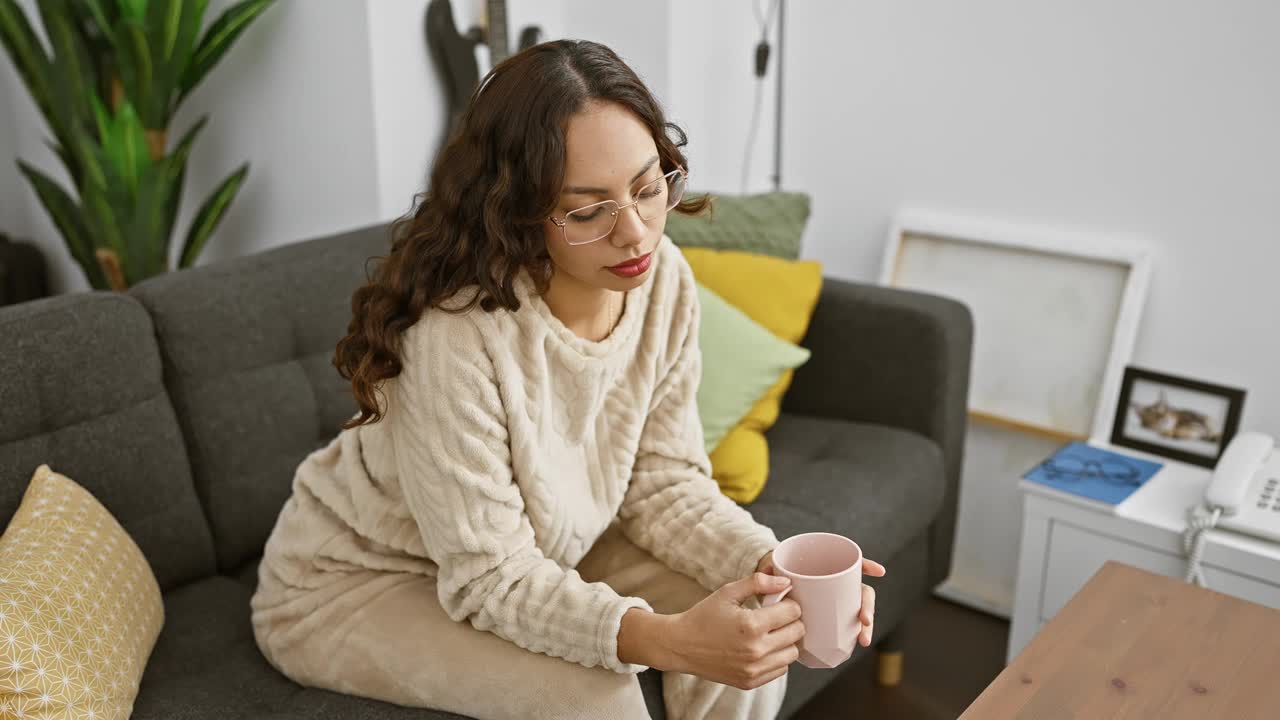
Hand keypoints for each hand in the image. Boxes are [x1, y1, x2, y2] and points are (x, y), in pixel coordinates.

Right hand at [667, 573, 804, 690]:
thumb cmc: (703, 616)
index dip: (788, 603)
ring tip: (770, 632)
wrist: (681, 646)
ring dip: (786, 641)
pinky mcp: (751, 682)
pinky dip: (777, 658)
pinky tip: (762, 648)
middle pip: (797, 632)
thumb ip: (758, 583)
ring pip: (792, 653)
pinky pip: (781, 669)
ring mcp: (754, 669)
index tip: (778, 602)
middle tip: (776, 616)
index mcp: (751, 625)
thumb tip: (785, 582)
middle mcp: (756, 650)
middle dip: (790, 620)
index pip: (793, 612)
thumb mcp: (728, 592)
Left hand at [757, 550, 885, 647]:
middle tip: (865, 621)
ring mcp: (835, 600)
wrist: (769, 591)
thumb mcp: (772, 570)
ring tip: (863, 640)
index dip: (866, 565)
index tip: (879, 572)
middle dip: (868, 606)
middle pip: (859, 591)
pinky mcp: (831, 616)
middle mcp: (835, 583)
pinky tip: (859, 644)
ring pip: (857, 610)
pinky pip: (847, 626)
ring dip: (866, 625)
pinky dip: (855, 634)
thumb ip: (768, 572)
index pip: (850, 563)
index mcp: (825, 566)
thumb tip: (772, 573)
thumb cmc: (774, 576)